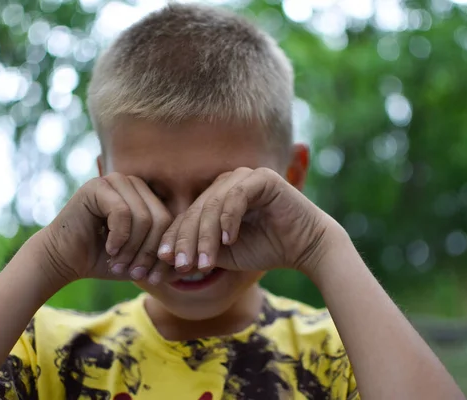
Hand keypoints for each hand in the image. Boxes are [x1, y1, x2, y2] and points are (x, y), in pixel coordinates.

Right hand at [39, 173, 172, 286]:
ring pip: (144, 218)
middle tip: (135, 273)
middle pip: (161, 220)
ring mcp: (116, 181)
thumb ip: (166, 260)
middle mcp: (134, 184)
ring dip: (133, 248)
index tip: (150, 277)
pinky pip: (123, 213)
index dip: (163, 253)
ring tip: (120, 264)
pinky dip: (119, 238)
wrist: (64, 260)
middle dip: (149, 252)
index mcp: (148, 197)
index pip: (171, 222)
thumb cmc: (105, 260)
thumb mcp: (142, 261)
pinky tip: (109, 249)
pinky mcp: (98, 186)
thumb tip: (196, 267)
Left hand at [157, 167, 337, 273]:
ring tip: (203, 263)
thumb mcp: (224, 254)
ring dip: (205, 236)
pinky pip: (237, 197)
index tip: (162, 265)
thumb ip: (199, 253)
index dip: (174, 240)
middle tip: (181, 266)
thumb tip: (165, 263)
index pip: (187, 217)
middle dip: (186, 241)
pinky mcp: (262, 178)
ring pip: (213, 205)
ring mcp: (243, 177)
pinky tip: (228, 241)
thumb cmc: (265, 249)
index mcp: (214, 198)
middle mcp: (225, 183)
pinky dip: (229, 219)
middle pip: (196, 211)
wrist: (305, 247)